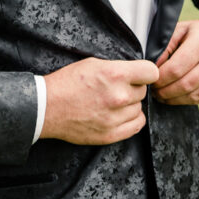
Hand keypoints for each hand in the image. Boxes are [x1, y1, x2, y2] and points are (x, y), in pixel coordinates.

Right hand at [41, 57, 158, 144]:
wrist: (46, 108)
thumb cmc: (66, 83)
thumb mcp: (93, 63)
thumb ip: (118, 68)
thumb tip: (135, 73)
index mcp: (115, 75)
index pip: (151, 73)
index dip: (146, 73)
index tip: (141, 75)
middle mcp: (118, 97)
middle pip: (143, 91)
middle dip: (132, 88)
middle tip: (115, 88)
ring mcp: (115, 118)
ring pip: (139, 109)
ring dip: (129, 105)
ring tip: (112, 102)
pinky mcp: (110, 134)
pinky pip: (136, 125)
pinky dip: (131, 119)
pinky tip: (119, 114)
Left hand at [153, 16, 198, 105]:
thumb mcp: (183, 29)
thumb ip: (166, 47)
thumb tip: (152, 69)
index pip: (175, 69)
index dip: (159, 79)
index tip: (151, 80)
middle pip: (185, 85)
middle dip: (165, 92)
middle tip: (155, 92)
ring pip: (195, 96)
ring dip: (175, 100)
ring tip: (164, 96)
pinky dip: (189, 100)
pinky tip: (179, 97)